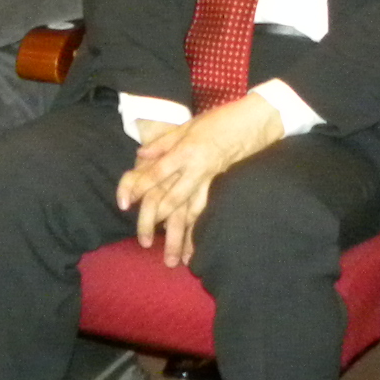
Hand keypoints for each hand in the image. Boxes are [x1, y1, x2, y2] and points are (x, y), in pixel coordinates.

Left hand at [115, 91, 284, 267]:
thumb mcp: (187, 126)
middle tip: (145, 242)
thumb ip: (163, 143)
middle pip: (171, 200)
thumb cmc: (219, 120)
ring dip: (183, 236)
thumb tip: (141, 155)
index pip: (156, 174)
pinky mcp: (223, 186)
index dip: (139, 187)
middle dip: (156, 223)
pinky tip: (200, 245)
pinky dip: (203, 229)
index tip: (125, 203)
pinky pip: (210, 211)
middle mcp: (196, 169)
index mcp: (185, 152)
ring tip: (177, 259)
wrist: (254, 122)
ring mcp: (212, 180)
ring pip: (192, 213)